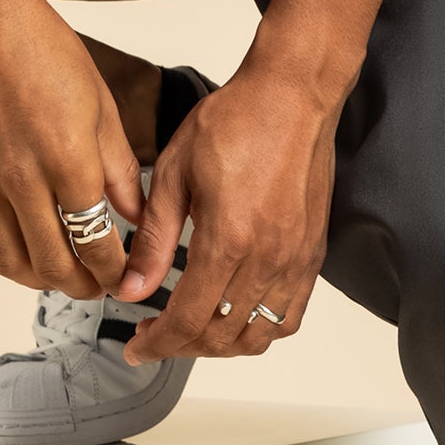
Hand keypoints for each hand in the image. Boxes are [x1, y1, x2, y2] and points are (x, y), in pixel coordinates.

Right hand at [0, 0, 142, 301]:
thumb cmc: (41, 47)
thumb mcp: (99, 103)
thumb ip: (118, 168)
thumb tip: (133, 215)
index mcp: (67, 159)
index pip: (96, 244)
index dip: (114, 271)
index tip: (124, 276)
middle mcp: (22, 178)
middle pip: (53, 265)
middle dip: (82, 286)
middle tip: (96, 284)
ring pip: (8, 261)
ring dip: (38, 279)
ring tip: (57, 273)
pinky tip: (15, 244)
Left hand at [113, 63, 340, 361]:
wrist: (292, 96)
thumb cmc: (236, 120)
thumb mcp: (175, 170)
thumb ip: (155, 238)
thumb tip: (132, 287)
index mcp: (229, 239)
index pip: (188, 319)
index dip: (158, 343)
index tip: (137, 347)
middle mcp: (268, 260)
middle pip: (220, 336)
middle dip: (181, 346)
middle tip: (154, 334)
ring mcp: (295, 261)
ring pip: (256, 336)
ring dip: (219, 345)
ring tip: (191, 329)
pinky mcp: (312, 255)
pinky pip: (289, 317)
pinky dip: (259, 330)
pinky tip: (236, 316)